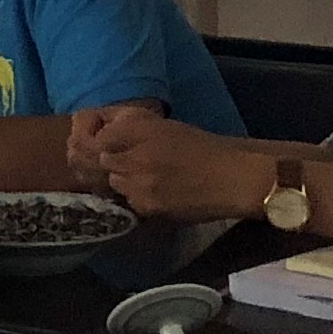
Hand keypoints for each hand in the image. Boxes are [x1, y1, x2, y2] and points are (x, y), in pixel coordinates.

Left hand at [74, 108, 251, 221]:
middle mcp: (135, 157)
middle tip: (126, 161)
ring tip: (141, 177)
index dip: (101, 140)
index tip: (108, 143)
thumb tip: (105, 129)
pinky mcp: (148, 207)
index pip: (100, 137)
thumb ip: (132, 125)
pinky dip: (135, 196)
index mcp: (142, 130)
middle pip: (102, 161)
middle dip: (109, 160)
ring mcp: (140, 185)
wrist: (232, 178)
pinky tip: (153, 192)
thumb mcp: (165, 126)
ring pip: (113, 182)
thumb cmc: (202, 147)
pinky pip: (129, 201)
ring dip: (121, 179)